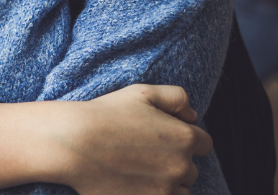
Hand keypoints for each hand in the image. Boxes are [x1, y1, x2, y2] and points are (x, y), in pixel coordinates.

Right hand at [54, 85, 212, 194]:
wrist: (74, 144)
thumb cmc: (105, 115)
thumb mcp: (142, 93)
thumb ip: (176, 97)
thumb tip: (192, 115)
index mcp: (184, 137)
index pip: (204, 143)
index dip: (184, 138)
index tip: (163, 138)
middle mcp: (181, 166)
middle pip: (190, 169)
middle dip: (174, 162)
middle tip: (144, 154)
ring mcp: (166, 190)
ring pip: (180, 190)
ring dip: (166, 183)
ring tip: (138, 171)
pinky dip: (153, 193)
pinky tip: (134, 183)